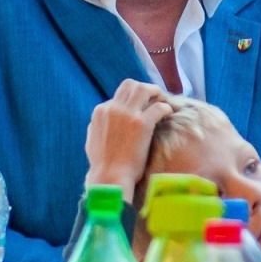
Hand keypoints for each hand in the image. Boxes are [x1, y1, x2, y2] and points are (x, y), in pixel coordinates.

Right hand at [84, 79, 173, 203]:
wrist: (110, 177)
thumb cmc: (102, 164)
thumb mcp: (92, 140)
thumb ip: (98, 126)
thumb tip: (104, 120)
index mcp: (100, 111)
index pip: (118, 96)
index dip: (131, 100)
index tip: (140, 106)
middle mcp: (113, 108)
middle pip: (130, 85)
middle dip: (143, 88)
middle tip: (153, 96)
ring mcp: (128, 114)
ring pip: (143, 89)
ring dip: (155, 92)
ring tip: (162, 100)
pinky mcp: (142, 123)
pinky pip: (158, 107)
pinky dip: (165, 107)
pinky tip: (168, 113)